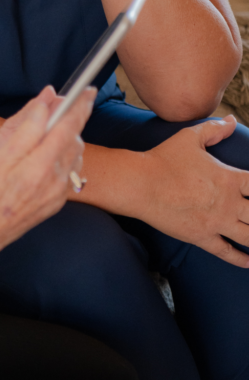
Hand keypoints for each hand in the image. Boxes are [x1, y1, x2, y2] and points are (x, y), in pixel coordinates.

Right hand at [0, 86, 94, 264]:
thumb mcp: (1, 155)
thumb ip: (28, 127)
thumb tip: (47, 102)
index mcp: (41, 165)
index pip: (69, 128)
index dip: (80, 106)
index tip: (88, 91)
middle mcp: (56, 180)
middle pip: (75, 141)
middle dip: (73, 122)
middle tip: (64, 107)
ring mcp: (59, 193)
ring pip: (74, 157)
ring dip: (69, 140)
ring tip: (53, 131)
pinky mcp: (57, 203)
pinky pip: (69, 173)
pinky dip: (64, 158)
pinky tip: (49, 156)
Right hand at [136, 117, 248, 266]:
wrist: (140, 184)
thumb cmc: (164, 159)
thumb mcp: (190, 137)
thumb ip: (215, 129)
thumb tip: (233, 120)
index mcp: (230, 179)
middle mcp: (229, 203)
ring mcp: (216, 223)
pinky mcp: (202, 237)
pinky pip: (226, 252)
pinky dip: (241, 259)